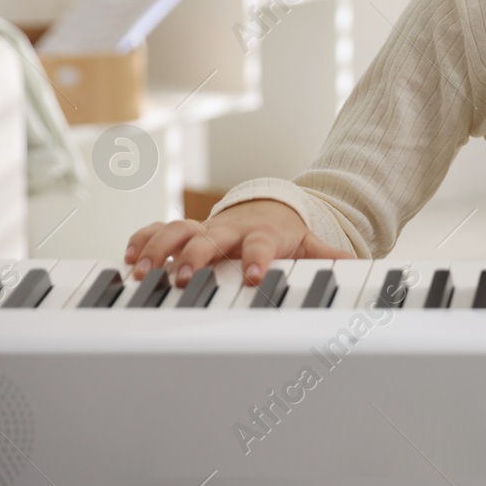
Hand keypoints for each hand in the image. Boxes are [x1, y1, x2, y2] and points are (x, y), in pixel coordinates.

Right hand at [124, 199, 354, 286]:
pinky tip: (127, 259)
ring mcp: (205, 228)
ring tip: (142, 272)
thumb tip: (358, 268)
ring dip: (158, 249)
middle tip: (183, 277)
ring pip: (176, 231)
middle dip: (195, 256)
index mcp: (261, 234)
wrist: (268, 209)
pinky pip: (158, 230)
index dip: (256, 260)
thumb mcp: (309, 243)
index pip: (260, 246)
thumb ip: (329, 258)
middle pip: (210, 238)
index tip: (252, 277)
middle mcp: (229, 229)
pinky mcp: (186, 231)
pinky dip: (142, 241)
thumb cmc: (283, 233)